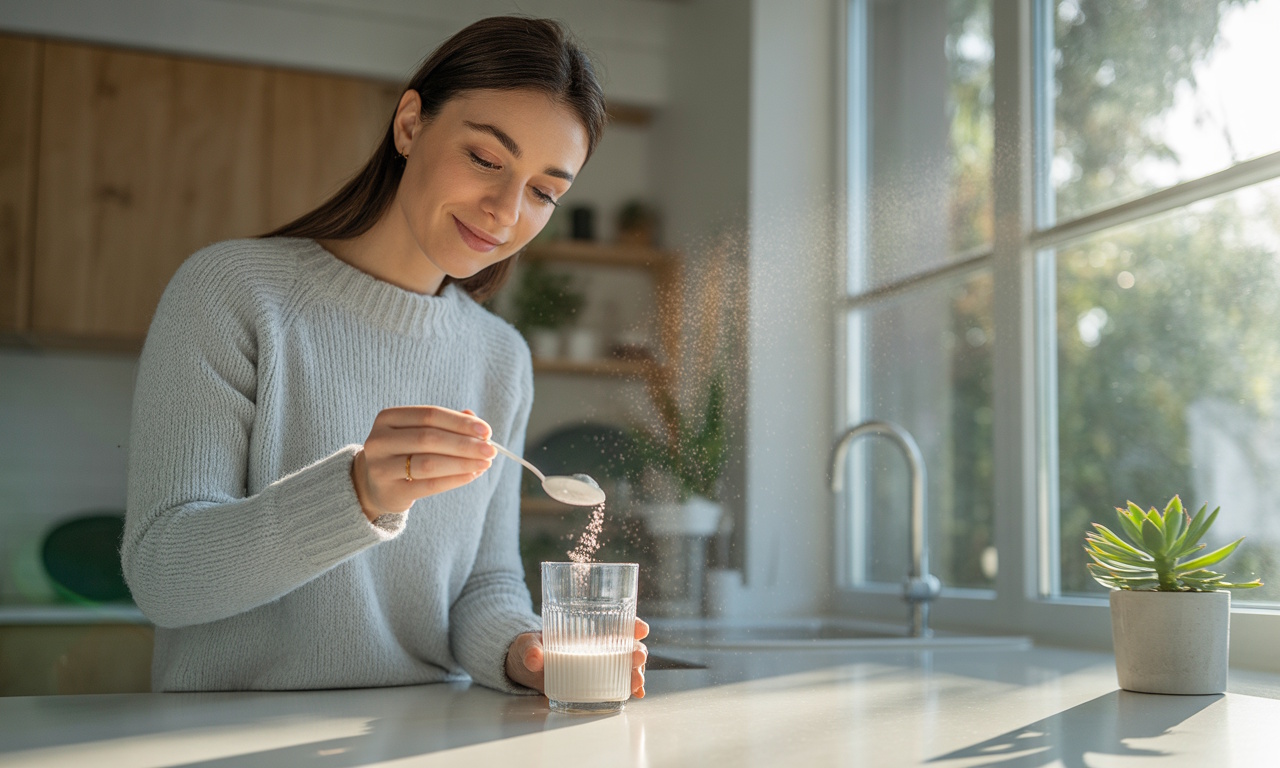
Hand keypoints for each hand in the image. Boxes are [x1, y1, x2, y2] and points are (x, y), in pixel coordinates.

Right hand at [350, 406, 495, 521]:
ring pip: (429, 463)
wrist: (375, 483)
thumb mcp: (420, 433)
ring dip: (463, 463)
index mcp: (388, 418)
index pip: (429, 415)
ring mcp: (380, 467)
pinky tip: (472, 475)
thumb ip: (447, 424)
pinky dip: (454, 480)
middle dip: (465, 444)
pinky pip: (428, 485)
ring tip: (485, 463)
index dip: (460, 422)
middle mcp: (379, 440)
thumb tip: (477, 421)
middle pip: (429, 438)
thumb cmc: (406, 451)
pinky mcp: (390, 491)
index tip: (487, 430)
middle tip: (491, 450)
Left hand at [506, 618, 649, 698]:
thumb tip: (534, 658)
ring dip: (636, 673)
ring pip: (626, 667)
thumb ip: (530, 648)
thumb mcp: (526, 644)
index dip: (632, 624)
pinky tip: (637, 695)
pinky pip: (617, 684)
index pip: (616, 622)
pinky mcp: (593, 684)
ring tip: (638, 684)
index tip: (641, 628)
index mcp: (586, 630)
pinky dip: (629, 688)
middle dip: (637, 652)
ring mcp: (597, 666)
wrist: (523, 667)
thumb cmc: (528, 647)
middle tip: (638, 658)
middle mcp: (597, 647)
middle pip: (626, 646)